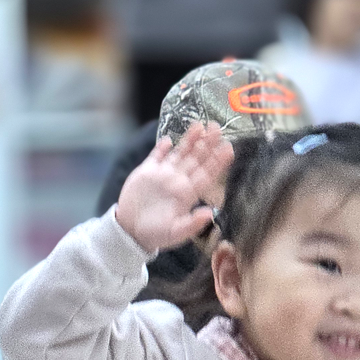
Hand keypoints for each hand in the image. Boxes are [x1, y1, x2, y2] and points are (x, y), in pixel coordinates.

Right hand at [115, 122, 232, 252]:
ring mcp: (163, 175)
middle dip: (208, 144)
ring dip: (190, 140)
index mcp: (188, 194)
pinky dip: (162, 147)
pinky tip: (168, 139)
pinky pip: (156, 156)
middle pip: (197, 159)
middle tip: (218, 128)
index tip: (228, 149)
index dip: (218, 161)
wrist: (131, 231)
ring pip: (180, 153)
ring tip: (200, 125)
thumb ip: (192, 224)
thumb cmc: (156, 234)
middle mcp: (178, 181)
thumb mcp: (176, 233)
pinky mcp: (146, 172)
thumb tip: (209, 213)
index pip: (207, 174)